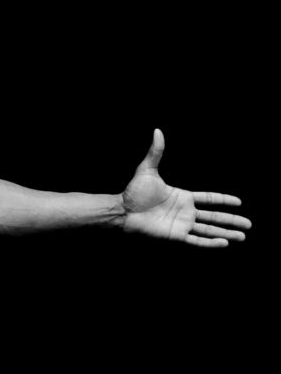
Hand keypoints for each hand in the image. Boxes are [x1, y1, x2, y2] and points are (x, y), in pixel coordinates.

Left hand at [122, 129, 250, 245]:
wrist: (123, 210)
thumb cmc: (134, 192)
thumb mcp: (147, 170)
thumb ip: (156, 152)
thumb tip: (157, 131)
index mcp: (182, 197)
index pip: (208, 199)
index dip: (223, 200)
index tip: (239, 202)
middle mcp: (185, 211)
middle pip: (214, 217)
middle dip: (232, 220)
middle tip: (249, 225)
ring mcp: (182, 224)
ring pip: (209, 230)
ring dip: (227, 233)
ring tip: (243, 236)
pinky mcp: (176, 235)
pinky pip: (197, 240)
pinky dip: (211, 243)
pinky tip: (224, 243)